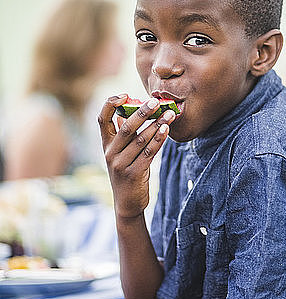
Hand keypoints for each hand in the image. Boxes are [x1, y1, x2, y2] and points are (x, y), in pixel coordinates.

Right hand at [98, 95, 175, 218]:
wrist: (127, 204)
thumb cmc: (127, 172)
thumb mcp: (120, 153)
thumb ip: (123, 133)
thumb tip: (130, 109)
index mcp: (106, 144)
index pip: (102, 119)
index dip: (111, 104)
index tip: (125, 94)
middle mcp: (110, 153)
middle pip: (126, 127)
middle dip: (142, 112)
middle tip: (156, 101)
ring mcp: (121, 164)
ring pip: (141, 139)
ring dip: (157, 125)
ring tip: (170, 114)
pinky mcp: (133, 173)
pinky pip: (149, 152)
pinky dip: (158, 140)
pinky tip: (167, 130)